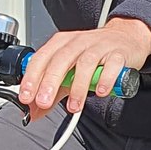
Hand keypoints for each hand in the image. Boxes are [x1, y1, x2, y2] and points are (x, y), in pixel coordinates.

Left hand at [16, 17, 150, 120]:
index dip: (32, 78)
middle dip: (50, 82)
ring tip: (73, 106)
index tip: (26, 97)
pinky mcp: (118, 54)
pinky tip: (101, 92)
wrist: (125, 38)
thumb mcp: (69, 71)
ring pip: (85, 63)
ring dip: (78, 87)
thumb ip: (51, 91)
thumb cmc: (92, 54)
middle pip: (61, 59)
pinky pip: (111, 65)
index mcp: (61, 43)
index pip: (41, 58)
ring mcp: (99, 46)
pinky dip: (105, 79)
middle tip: (43, 102)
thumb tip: (32, 111)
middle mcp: (78, 42)